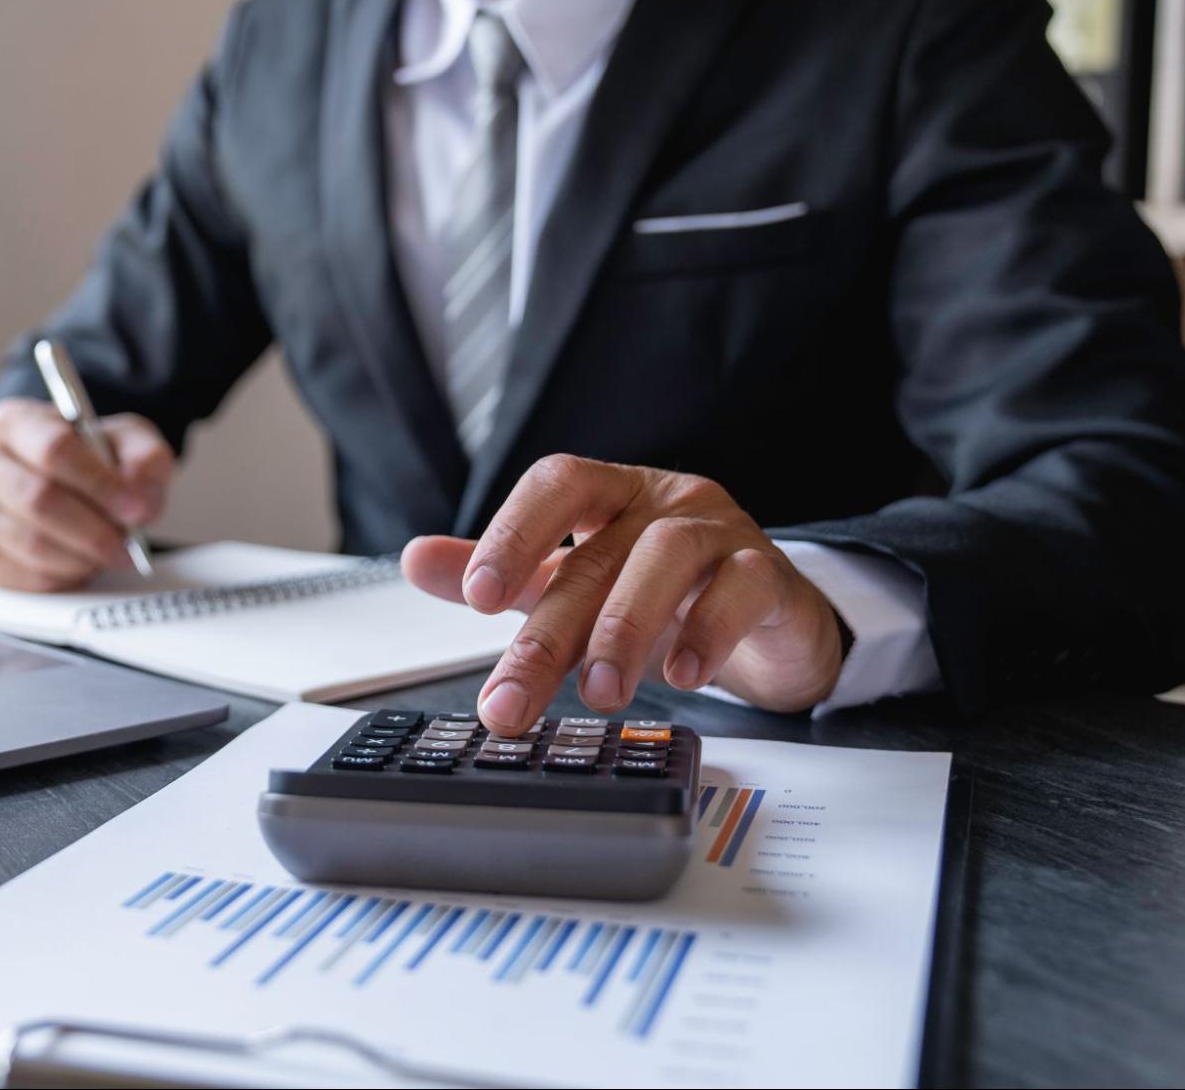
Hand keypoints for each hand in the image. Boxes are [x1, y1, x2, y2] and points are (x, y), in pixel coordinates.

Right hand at [0, 398, 171, 590]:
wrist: (41, 472)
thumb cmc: (80, 454)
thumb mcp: (121, 438)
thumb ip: (143, 458)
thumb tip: (140, 501)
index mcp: (14, 422)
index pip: (54, 451)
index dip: (100, 484)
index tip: (134, 509)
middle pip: (38, 501)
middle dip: (94, 531)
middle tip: (127, 545)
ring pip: (29, 545)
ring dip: (80, 558)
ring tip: (106, 554)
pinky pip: (19, 576)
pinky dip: (59, 578)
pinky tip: (79, 565)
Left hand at [402, 456, 845, 734]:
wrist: (768, 616)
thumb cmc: (662, 593)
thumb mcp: (573, 582)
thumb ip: (503, 574)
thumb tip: (415, 560)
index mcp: (609, 494)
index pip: (556, 483)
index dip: (514, 532)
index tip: (475, 598)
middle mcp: (663, 501)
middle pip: (597, 553)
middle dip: (549, 634)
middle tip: (512, 700)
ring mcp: (721, 530)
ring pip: (668, 556)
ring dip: (625, 627)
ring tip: (601, 691)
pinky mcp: (770, 572)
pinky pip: (743, 586)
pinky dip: (709, 630)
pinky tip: (681, 675)